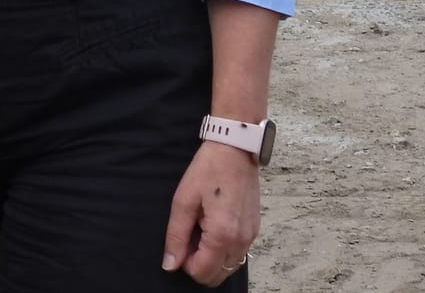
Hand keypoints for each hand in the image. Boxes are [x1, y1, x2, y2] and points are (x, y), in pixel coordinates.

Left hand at [163, 141, 259, 286]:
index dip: (185, 263)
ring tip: (202, 228)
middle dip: (200, 263)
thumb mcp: (183, 201)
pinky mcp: (254, 229)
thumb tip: (170, 264)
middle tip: (190, 236)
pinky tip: (214, 225)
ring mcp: (251, 236)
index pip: (202, 273)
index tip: (181, 242)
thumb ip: (176, 236)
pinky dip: (224, 248)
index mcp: (222, 235)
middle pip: (217, 276)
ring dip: (212, 257)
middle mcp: (241, 241)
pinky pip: (238, 252)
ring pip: (229, 266)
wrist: (235, 149)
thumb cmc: (208, 170)